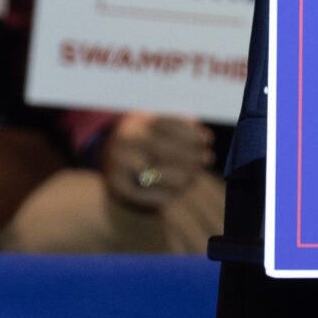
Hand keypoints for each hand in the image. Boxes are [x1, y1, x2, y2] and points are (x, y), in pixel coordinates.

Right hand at [101, 113, 215, 213]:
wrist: (110, 159)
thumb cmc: (143, 139)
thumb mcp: (155, 123)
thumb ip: (177, 123)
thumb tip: (196, 125)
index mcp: (134, 122)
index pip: (167, 125)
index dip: (190, 133)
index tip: (208, 140)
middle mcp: (123, 143)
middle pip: (163, 149)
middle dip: (190, 155)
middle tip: (207, 158)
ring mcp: (117, 166)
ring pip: (157, 174)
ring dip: (183, 176)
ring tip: (195, 175)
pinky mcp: (119, 189)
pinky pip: (149, 195)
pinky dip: (170, 193)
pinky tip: (181, 188)